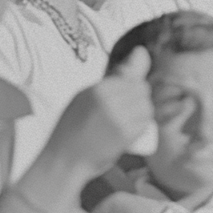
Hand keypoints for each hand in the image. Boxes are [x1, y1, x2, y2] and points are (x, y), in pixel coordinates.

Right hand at [44, 47, 154, 178]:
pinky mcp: (126, 135)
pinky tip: (127, 132)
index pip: (133, 77)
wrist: (64, 160)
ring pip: (147, 106)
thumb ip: (113, 78)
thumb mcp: (85, 97)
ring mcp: (119, 118)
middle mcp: (109, 101)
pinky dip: (140, 126)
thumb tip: (142, 51)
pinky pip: (145, 123)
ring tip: (125, 122)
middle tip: (124, 112)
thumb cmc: (72, 128)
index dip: (132, 87)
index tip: (125, 97)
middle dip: (138, 99)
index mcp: (97, 89)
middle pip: (142, 90)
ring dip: (141, 113)